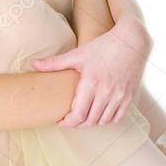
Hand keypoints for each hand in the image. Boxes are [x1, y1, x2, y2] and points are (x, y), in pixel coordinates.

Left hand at [30, 17, 151, 126]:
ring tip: (83, 118)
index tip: (61, 122)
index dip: (68, 123)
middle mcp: (107, 92)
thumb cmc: (103, 46)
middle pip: (90, 121)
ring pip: (103, 121)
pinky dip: (107, 120)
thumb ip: (55, 63)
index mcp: (92, 82)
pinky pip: (117, 117)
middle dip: (77, 124)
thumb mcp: (78, 54)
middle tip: (70, 121)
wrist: (132, 41)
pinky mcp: (129, 96)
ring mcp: (120, 96)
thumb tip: (33, 64)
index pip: (78, 114)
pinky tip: (100, 114)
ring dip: (92, 123)